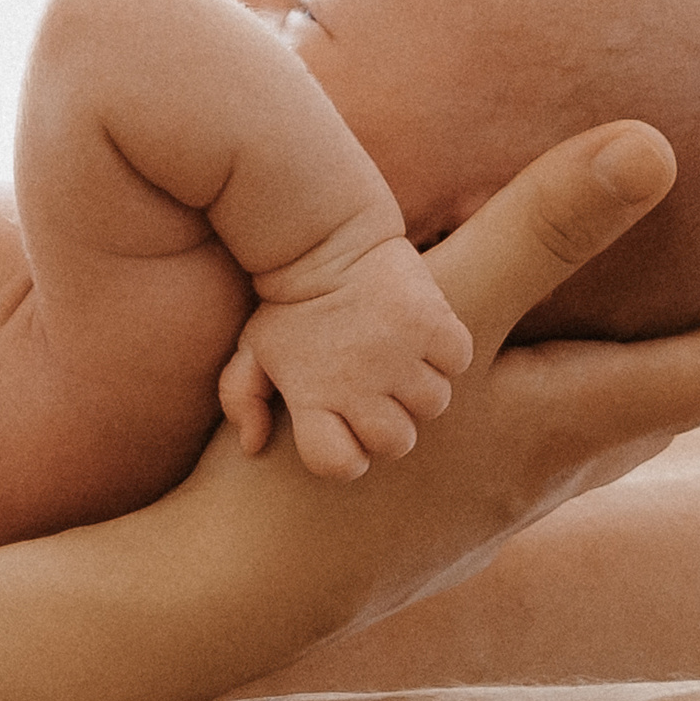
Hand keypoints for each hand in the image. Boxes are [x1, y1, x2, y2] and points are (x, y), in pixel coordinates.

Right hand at [173, 120, 699, 637]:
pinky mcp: (441, 490)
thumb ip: (537, 236)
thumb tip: (662, 145)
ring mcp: (498, 484)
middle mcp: (556, 463)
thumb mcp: (434, 328)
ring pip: (630, 401)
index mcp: (576, 425)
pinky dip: (598, 356)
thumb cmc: (327, 466)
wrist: (219, 593)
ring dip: (691, 330)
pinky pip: (553, 410)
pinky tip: (540, 334)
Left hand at [217, 236, 474, 478]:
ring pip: (433, 403)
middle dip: (392, 423)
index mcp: (312, 397)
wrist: (323, 237)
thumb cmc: (288, 305)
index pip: (340, 464)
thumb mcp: (252, 351)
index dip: (347, 456)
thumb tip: (252, 447)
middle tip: (379, 391)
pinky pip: (457, 360)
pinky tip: (421, 335)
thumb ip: (242, 401)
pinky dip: (446, 350)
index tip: (347, 430)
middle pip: (396, 443)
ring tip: (399, 358)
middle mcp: (356, 381)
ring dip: (421, 386)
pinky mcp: (432, 321)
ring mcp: (397, 352)